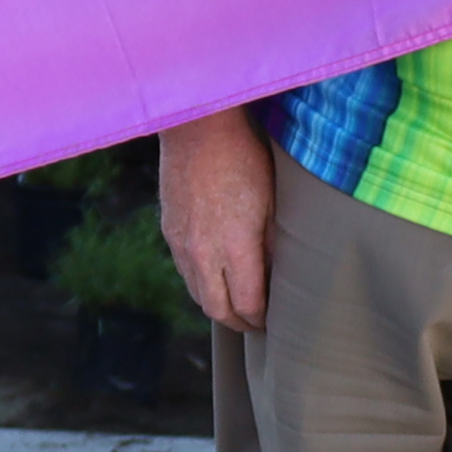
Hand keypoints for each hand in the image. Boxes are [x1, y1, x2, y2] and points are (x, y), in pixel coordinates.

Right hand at [155, 110, 271, 333]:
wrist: (198, 129)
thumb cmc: (245, 159)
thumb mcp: (274, 202)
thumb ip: (275, 244)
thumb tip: (281, 276)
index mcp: (235, 246)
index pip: (248, 303)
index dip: (263, 318)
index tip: (276, 319)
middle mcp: (203, 252)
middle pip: (218, 309)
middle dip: (240, 322)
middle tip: (258, 323)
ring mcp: (182, 243)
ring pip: (198, 294)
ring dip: (219, 305)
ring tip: (239, 303)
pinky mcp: (170, 231)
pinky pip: (185, 271)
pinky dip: (202, 283)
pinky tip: (217, 274)